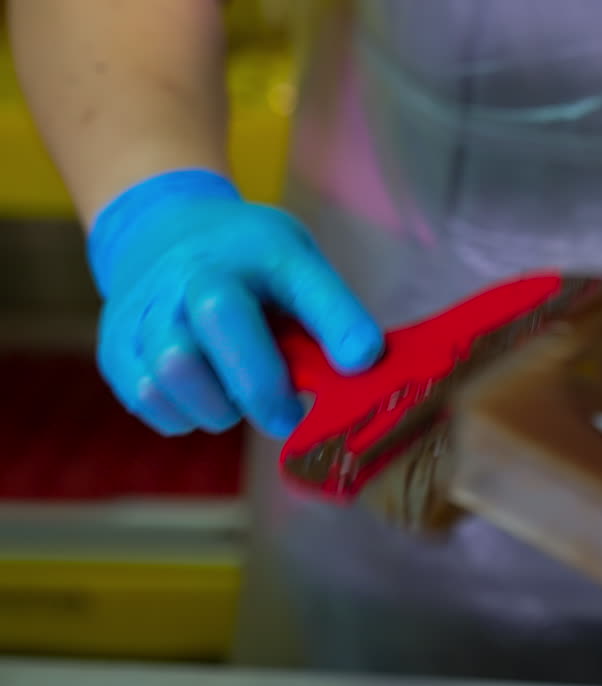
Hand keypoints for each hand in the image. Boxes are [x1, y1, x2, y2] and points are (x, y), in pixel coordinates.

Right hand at [90, 169, 383, 437]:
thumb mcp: (299, 264)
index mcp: (254, 251)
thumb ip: (333, 312)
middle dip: (259, 393)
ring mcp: (144, 310)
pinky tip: (207, 395)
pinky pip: (149, 399)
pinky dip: (185, 414)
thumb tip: (363, 363)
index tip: (362, 362)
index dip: (338, 326)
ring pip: (172, 377)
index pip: (303, 286)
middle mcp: (190, 274)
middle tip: (287, 413)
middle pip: (216, 332)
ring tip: (239, 398)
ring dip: (218, 408)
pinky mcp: (116, 347)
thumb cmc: (249, 260)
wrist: (161, 233)